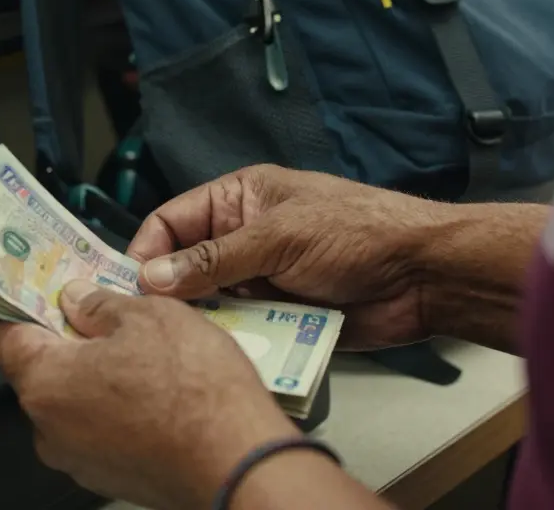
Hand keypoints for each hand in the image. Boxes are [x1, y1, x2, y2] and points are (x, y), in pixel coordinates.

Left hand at [0, 280, 300, 509]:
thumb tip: (76, 299)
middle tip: (104, 311)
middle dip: (69, 338)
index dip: (25, 304)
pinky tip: (156, 390)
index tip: (43, 287)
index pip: (7, 335)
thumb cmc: (195, 391)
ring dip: (97, 374)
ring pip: (73, 402)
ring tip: (142, 351)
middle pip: (41, 370)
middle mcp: (50, 429)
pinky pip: (100, 431)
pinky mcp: (110, 477)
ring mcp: (79, 459)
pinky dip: (118, 408)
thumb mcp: (148, 315)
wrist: (240, 462)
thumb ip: (98, 304)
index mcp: (45, 382)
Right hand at [130, 164, 445, 349]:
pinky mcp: (281, 315)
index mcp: (239, 199)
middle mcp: (243, 238)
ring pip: (210, 303)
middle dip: (170, 293)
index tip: (128, 286)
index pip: (172, 221)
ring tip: (188, 340)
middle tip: (150, 322)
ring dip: (204, 320)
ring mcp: (262, 278)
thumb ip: (213, 259)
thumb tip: (151, 278)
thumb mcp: (278, 237)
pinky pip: (242, 330)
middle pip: (184, 267)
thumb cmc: (358, 232)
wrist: (425, 276)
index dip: (147, 251)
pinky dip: (234, 340)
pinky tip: (226, 353)